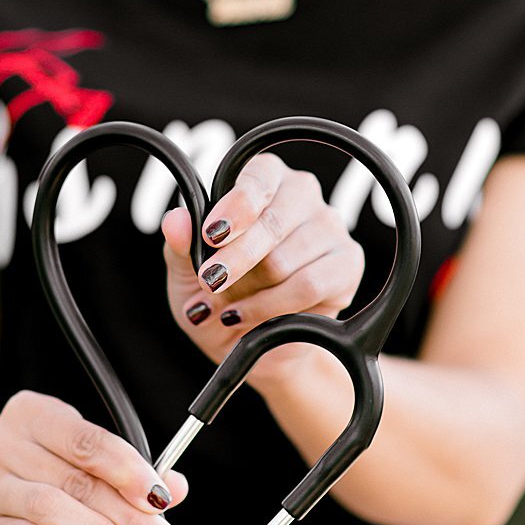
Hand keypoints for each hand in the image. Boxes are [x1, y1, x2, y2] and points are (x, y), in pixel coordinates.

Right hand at [0, 390, 188, 524]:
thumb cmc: (54, 475)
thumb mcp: (93, 461)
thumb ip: (135, 471)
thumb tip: (175, 487)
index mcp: (33, 414)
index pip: (87, 441)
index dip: (129, 470)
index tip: (160, 498)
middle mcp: (3, 446)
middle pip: (76, 481)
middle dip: (128, 514)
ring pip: (53, 510)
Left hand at [161, 151, 367, 391]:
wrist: (256, 348)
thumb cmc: (221, 299)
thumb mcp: (186, 276)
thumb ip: (180, 246)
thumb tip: (176, 219)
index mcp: (263, 181)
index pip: (259, 176)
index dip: (236, 205)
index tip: (212, 235)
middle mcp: (302, 195)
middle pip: (273, 220)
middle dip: (237, 257)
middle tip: (211, 281)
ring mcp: (330, 227)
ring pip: (286, 258)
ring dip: (250, 290)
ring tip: (228, 308)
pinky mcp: (348, 263)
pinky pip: (309, 284)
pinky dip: (272, 306)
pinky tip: (249, 316)